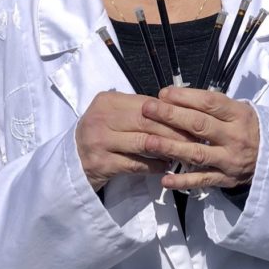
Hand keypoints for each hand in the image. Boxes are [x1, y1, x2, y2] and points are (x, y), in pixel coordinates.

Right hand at [75, 91, 195, 190]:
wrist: (71, 162)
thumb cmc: (101, 135)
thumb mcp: (114, 115)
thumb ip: (139, 111)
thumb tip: (178, 111)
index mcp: (107, 101)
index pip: (148, 104)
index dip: (173, 112)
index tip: (194, 119)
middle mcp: (101, 118)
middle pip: (148, 122)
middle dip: (176, 131)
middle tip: (197, 138)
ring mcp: (99, 141)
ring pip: (145, 143)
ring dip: (169, 149)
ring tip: (185, 153)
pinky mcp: (101, 164)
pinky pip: (136, 164)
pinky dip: (154, 165)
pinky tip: (166, 167)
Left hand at [141, 87, 259, 190]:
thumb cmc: (248, 129)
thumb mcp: (240, 111)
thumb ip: (214, 106)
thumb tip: (179, 95)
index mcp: (239, 115)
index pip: (210, 103)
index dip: (185, 97)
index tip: (164, 93)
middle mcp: (234, 137)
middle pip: (199, 125)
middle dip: (171, 116)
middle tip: (148, 108)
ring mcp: (229, 159)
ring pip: (197, 153)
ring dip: (171, 147)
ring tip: (148, 141)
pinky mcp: (225, 179)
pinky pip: (202, 180)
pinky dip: (183, 181)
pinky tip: (165, 179)